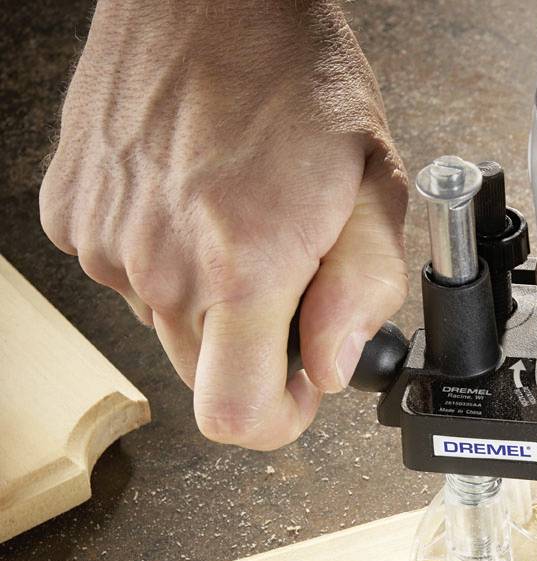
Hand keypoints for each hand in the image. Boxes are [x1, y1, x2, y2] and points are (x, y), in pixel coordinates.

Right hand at [40, 0, 408, 449]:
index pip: (237, 416)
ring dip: (208, 294)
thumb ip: (363, 291)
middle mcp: (161, 264)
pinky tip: (191, 198)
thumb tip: (332, 367)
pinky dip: (163, 254)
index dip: (278, 417)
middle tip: (287, 272)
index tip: (301, 383)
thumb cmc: (296, 75)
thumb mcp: (375, 185)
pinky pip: (125, 273)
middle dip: (253, 345)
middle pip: (203, 374)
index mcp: (242, 265)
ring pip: (166, 322)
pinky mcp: (69, 213)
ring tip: (240, 217)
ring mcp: (104, 240)